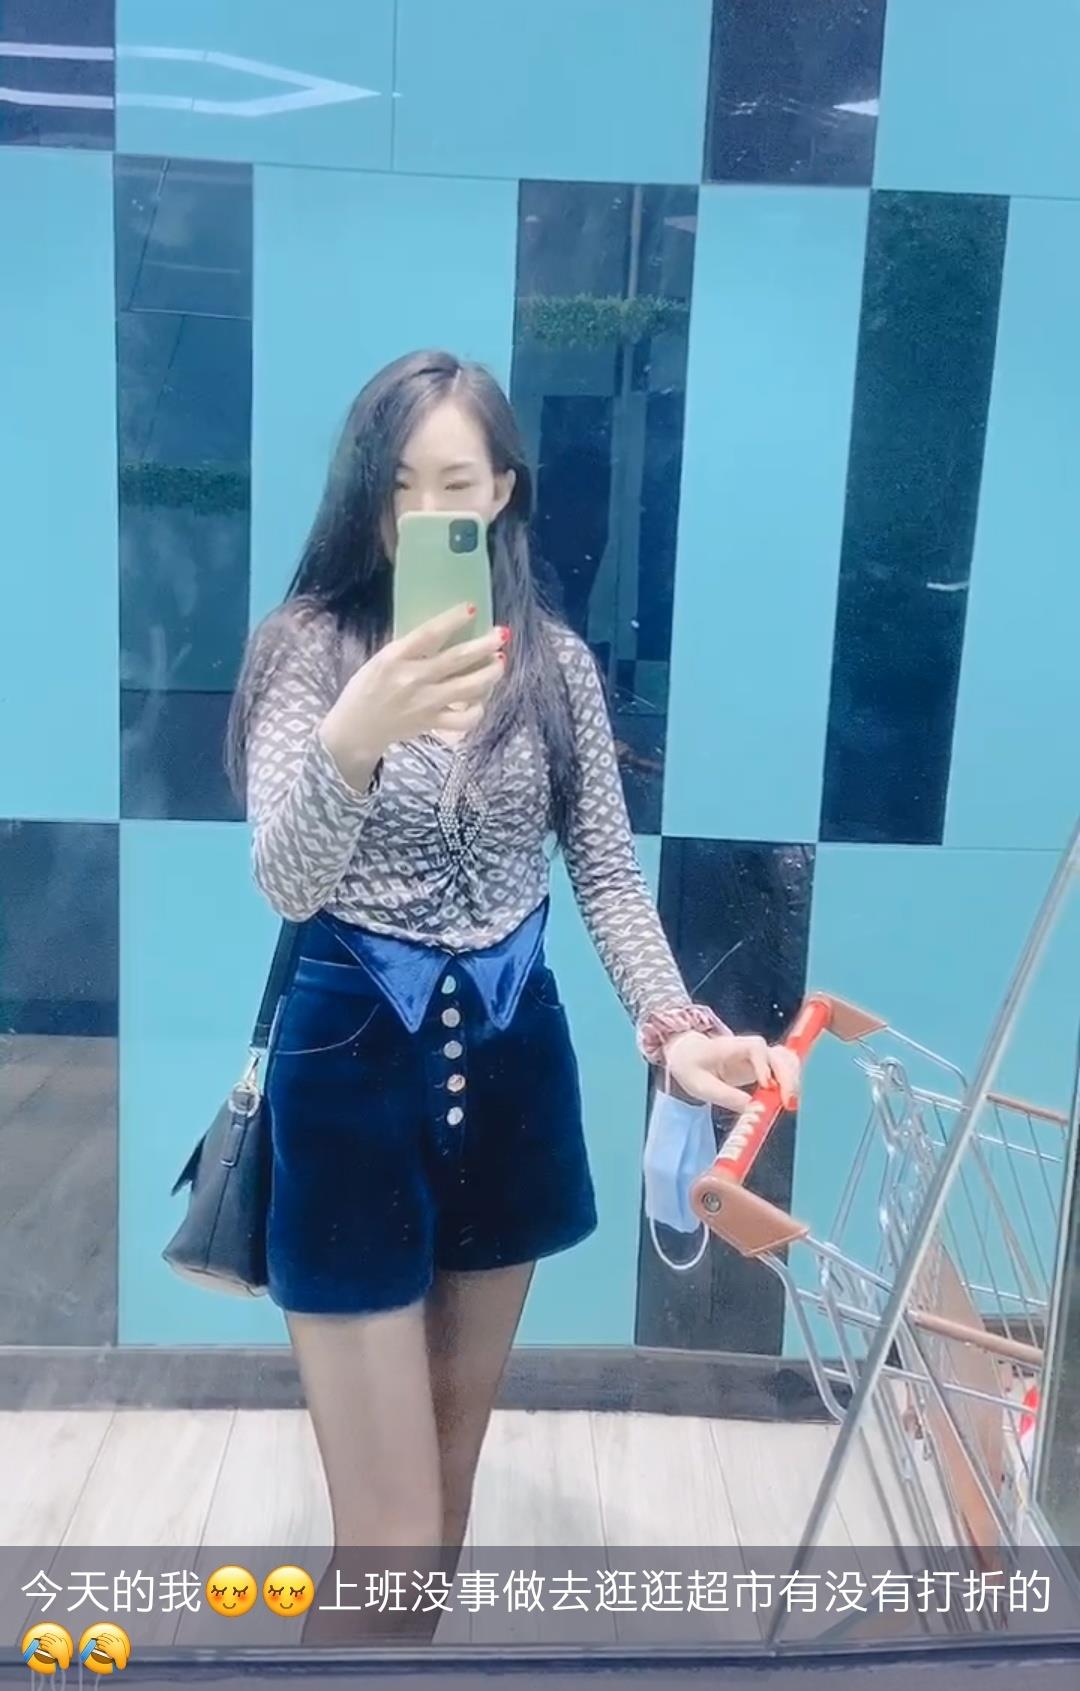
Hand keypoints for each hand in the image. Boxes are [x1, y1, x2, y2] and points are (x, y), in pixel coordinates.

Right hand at [320, 603, 505, 782]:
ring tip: (499, 663)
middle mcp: (413, 679)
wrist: (356, 728)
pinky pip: (464, 719)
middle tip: (503, 635)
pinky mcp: (432, 724)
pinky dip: (477, 709)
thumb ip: (410, 649)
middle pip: (457, 659)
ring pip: (469, 688)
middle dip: (485, 645)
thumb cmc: (368, 687)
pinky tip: (481, 699)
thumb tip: (446, 632)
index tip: (473, 609)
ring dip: (490, 673)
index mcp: (395, 657)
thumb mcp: (382, 660)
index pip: (429, 634)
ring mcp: (425, 704)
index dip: (453, 620)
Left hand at [662, 1031, 800, 1114]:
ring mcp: (759, 1055)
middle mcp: (749, 1048)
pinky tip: (788, 1098)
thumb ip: (726, 1096)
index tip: (766, 1085)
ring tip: (790, 1103)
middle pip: (777, 1054)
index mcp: (730, 1047)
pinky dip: (791, 1080)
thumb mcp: (701, 1085)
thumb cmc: (691, 1066)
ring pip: (786, 1059)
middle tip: (788, 1103)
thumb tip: (752, 1110)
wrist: (688, 1054)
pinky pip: (784, 1068)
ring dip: (793, 1079)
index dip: (764, 1065)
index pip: (755, 1047)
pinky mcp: (764, 1065)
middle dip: (787, 1077)